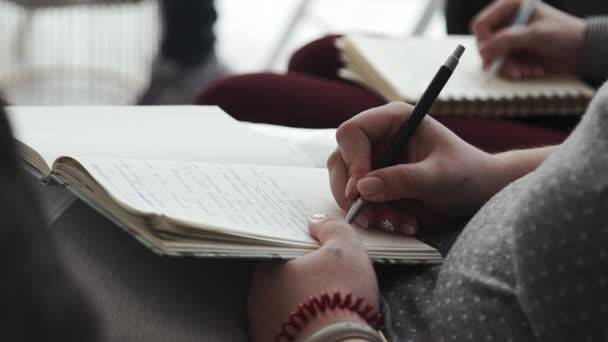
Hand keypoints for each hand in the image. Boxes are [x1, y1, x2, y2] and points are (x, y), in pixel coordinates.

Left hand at [247, 216, 378, 341]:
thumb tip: (316, 221)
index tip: (320, 255)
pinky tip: (320, 326)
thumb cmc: (340, 294)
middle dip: (300, 279)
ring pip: (282, 308)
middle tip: (328, 280)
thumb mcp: (346, 248)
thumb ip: (331, 228)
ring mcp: (261, 327)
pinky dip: (301, 326)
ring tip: (327, 306)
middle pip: (280, 281)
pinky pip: (287, 330)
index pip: (280, 252)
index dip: (301, 252)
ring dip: (298, 305)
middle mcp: (256, 298)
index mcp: (267, 269)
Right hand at [328, 102, 500, 234]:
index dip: (353, 159)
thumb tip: (363, 187)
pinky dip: (375, 217)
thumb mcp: (440, 176)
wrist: (480, 194)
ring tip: (398, 222)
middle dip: (354, 193)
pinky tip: (402, 224)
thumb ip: (403, 179)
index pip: (352, 132)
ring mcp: (374, 162)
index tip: (363, 187)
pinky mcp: (375, 185)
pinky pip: (359, 202)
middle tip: (373, 216)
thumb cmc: (467, 174)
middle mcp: (377, 138)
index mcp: (392, 120)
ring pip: (346, 185)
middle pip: (340, 161)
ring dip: (366, 209)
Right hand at [472, 0, 585, 78]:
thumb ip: (508, 40)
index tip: (491, 54)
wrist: (581, 51)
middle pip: (484, 43)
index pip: (482, 24)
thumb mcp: (535, 34)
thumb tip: (483, 50)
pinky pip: (502, 65)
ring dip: (508, 67)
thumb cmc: (564, 35)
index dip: (484, 40)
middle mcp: (506, 22)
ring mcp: (508, 39)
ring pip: (492, 58)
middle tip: (513, 67)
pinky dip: (514, 71)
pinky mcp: (512, 53)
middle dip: (499, 58)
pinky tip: (530, 70)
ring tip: (525, 70)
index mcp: (510, 7)